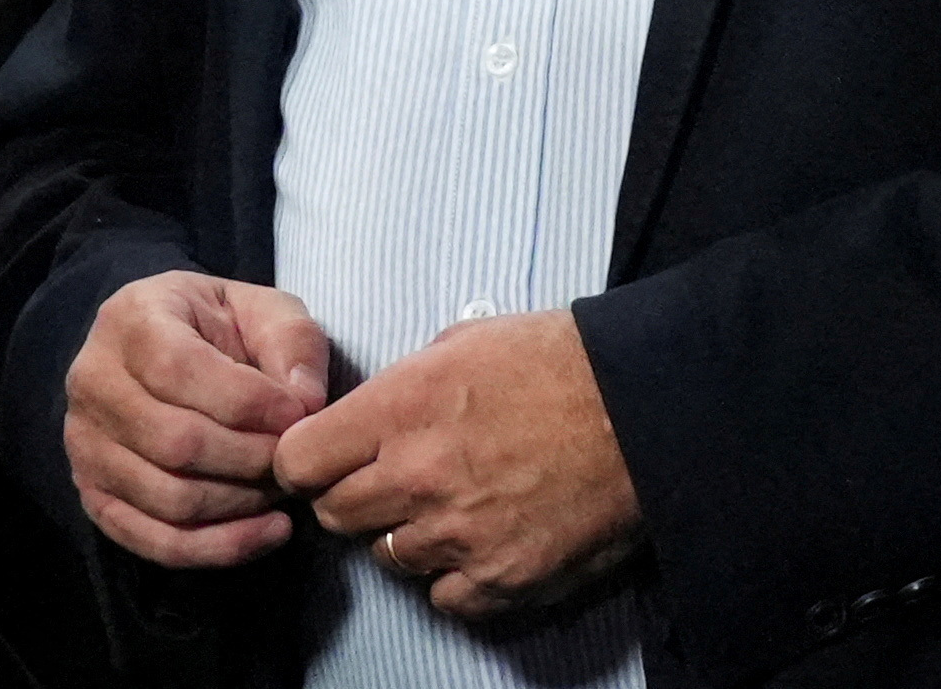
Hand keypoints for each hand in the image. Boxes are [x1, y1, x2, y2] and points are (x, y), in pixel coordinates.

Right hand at [67, 271, 333, 567]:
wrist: (165, 353)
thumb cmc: (221, 332)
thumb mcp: (264, 312)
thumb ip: (293, 343)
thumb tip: (306, 403)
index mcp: (129, 320)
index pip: (178, 370)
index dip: (249, 402)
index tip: (299, 414)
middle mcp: (93, 382)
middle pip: (175, 443)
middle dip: (252, 459)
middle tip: (293, 458)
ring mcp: (85, 445)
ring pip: (169, 499)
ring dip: (242, 504)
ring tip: (281, 487)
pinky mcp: (96, 495)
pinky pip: (158, 542)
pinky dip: (223, 547)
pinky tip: (271, 530)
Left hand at [274, 310, 642, 620]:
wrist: (641, 409)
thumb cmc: (556, 362)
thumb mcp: (461, 341)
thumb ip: (400, 384)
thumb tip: (366, 416)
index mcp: (399, 408)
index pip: (299, 460)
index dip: (304, 461)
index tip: (319, 460)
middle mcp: (418, 476)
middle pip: (334, 514)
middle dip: (349, 499)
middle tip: (385, 484)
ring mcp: (459, 535)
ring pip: (389, 557)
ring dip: (407, 536)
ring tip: (449, 506)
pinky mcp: (502, 579)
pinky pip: (445, 598)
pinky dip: (455, 577)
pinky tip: (480, 542)